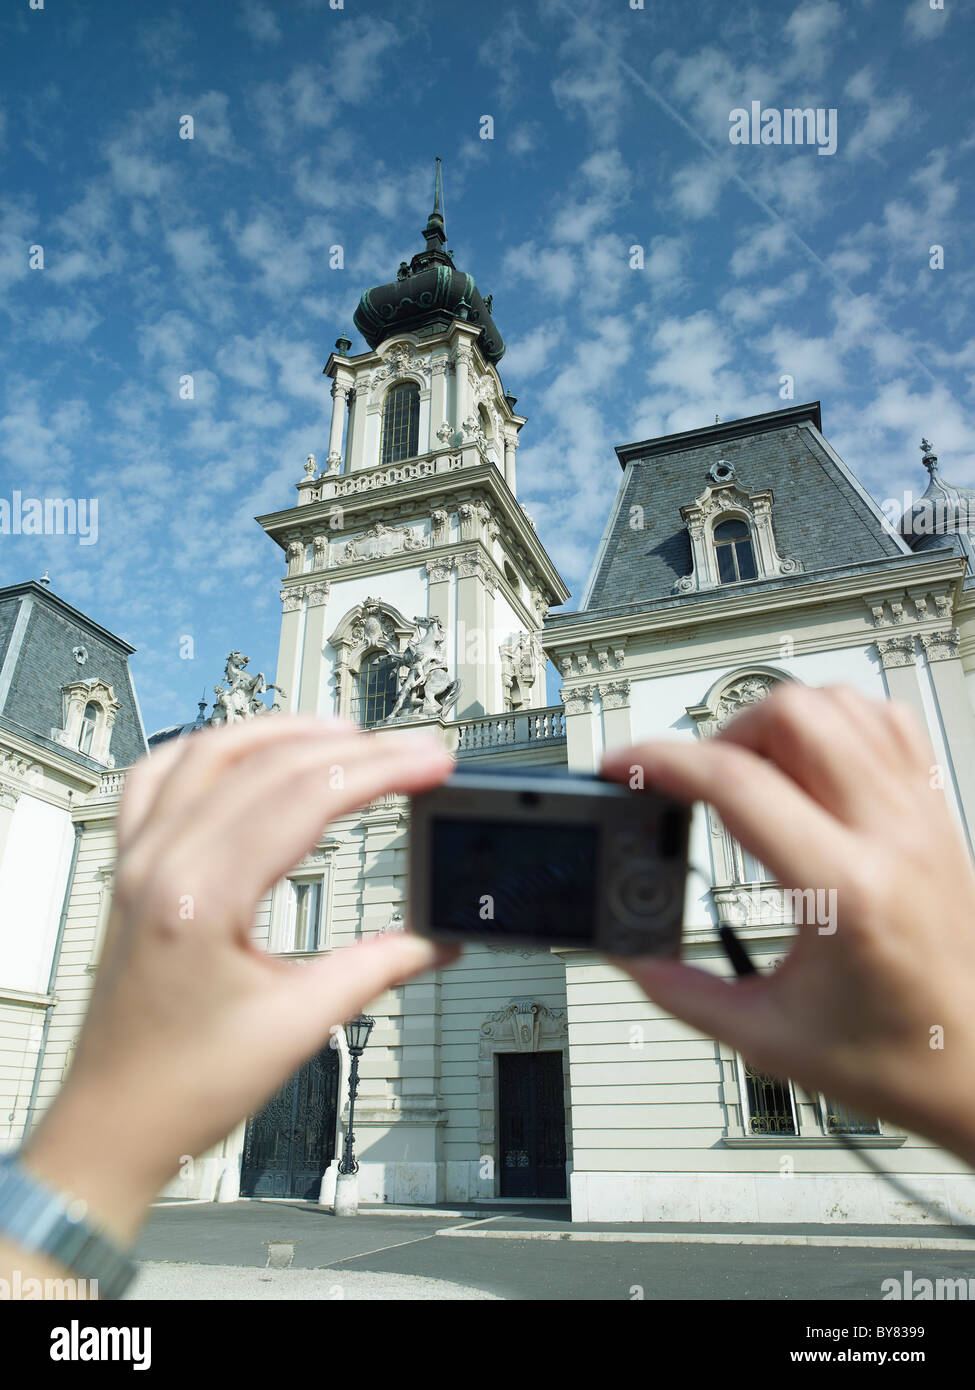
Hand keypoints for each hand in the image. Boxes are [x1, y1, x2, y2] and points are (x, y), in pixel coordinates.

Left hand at [19, 716, 456, 1242]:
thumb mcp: (299, 1026)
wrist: (115, 1124)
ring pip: (210, 752)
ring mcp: (138, 860)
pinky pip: (159, 776)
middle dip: (353, 748)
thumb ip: (378, 969)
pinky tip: (246, 750)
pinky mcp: (131, 868)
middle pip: (268, 765)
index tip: (431, 761)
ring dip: (283, 732)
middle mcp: (160, 865)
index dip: (381, 769)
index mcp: (201, 899)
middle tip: (414, 751)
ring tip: (346, 733)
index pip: (305, 796)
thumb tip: (438, 940)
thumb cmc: (184, 1087)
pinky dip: (210, 750)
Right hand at [601, 684, 974, 1165]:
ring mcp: (919, 818)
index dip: (661, 762)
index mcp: (845, 892)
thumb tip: (626, 951)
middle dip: (722, 734)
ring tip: (750, 772)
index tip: (625, 766)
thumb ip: (682, 993)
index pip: (737, 782)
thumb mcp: (767, 1038)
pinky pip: (888, 722)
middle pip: (793, 715)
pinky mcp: (934, 815)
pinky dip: (836, 723)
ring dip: (778, 722)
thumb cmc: (902, 1060)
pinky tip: (810, 766)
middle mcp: (890, 837)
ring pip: (841, 703)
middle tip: (696, 780)